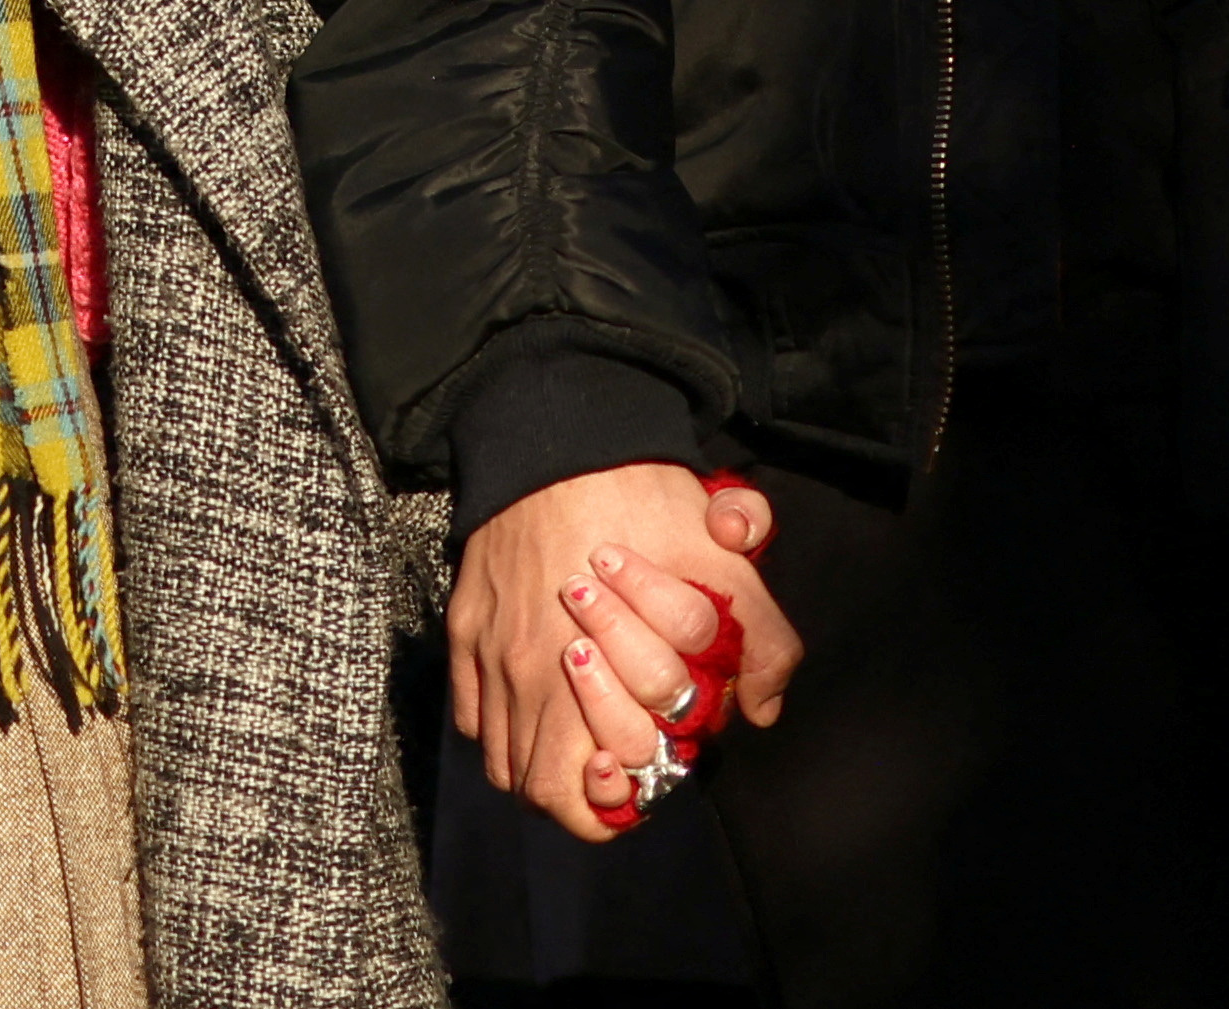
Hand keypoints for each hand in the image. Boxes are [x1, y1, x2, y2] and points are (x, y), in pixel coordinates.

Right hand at [447, 464, 798, 843]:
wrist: (556, 434)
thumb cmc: (640, 496)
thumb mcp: (724, 562)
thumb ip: (764, 642)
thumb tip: (762, 710)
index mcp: (598, 673)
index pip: (600, 786)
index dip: (631, 793)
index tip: (650, 760)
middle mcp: (534, 678)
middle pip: (543, 792)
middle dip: (583, 791)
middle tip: (614, 758)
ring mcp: (492, 656)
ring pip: (503, 764)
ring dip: (540, 766)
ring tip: (576, 740)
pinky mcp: (464, 630)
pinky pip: (470, 717)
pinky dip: (498, 729)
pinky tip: (532, 705)